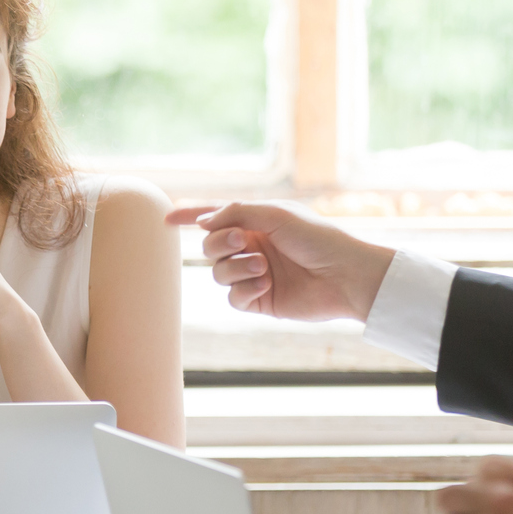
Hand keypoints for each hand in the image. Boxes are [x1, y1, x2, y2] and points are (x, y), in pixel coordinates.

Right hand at [164, 201, 393, 320]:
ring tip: (262, 266)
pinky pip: (234, 297)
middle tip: (240, 240)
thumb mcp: (274, 214)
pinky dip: (244, 289)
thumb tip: (203, 223)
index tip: (166, 218)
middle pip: (210, 247)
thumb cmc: (317, 238)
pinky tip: (264, 284)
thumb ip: (235, 212)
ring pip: (218, 273)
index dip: (190, 216)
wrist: (346, 275)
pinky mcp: (261, 301)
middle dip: (219, 243)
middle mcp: (253, 247)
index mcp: (257, 222)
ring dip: (235, 268)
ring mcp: (256, 275)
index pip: (216, 217)